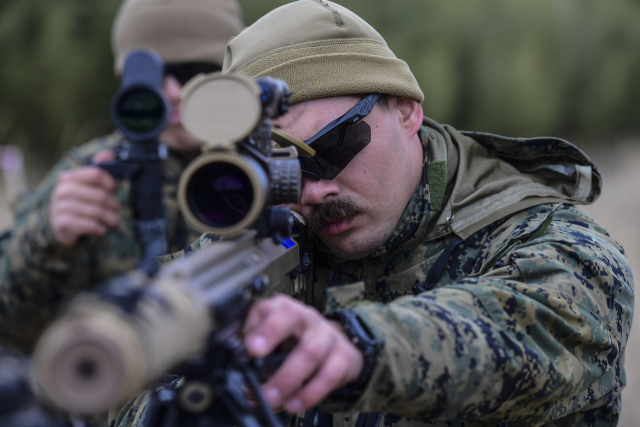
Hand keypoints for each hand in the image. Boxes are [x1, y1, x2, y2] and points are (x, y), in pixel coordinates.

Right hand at [49, 160, 119, 246]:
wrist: (60, 224)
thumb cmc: (79, 201)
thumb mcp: (86, 184)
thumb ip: (98, 169)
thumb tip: (108, 153)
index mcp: (69, 177)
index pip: (96, 174)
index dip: (110, 182)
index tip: (114, 190)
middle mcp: (62, 190)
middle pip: (100, 195)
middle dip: (113, 204)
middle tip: (117, 210)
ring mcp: (60, 207)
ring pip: (96, 211)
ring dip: (110, 218)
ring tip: (114, 221)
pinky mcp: (62, 223)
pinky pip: (87, 225)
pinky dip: (99, 228)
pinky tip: (103, 229)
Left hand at [244, 295, 363, 413]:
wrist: (335, 342)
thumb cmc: (296, 338)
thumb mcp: (273, 332)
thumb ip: (252, 340)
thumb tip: (233, 359)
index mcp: (285, 309)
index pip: (274, 309)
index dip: (264, 328)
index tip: (251, 348)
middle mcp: (307, 318)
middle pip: (293, 324)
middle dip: (272, 345)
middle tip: (259, 379)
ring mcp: (326, 335)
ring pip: (310, 353)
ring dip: (288, 380)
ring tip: (272, 399)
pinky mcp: (342, 357)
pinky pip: (328, 375)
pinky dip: (310, 394)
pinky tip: (295, 404)